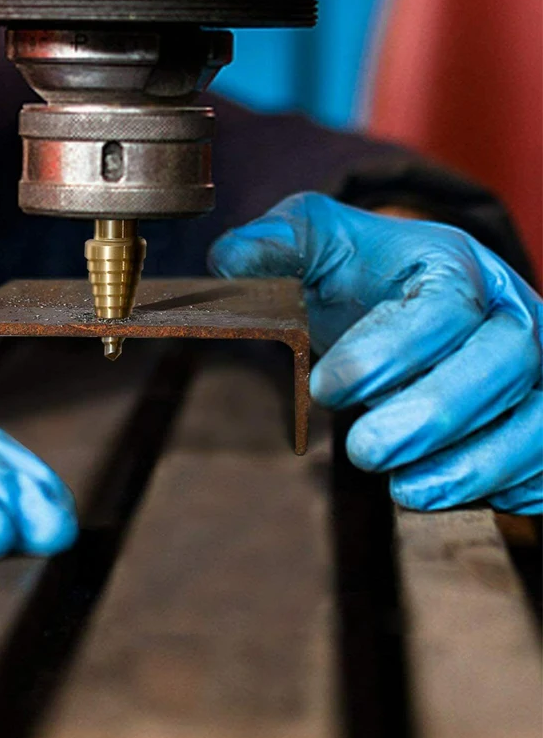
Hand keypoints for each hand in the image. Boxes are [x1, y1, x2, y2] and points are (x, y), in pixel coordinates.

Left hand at [209, 193, 541, 513]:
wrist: (402, 291)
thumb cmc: (357, 270)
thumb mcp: (313, 240)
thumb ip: (274, 245)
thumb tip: (226, 264)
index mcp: (453, 264)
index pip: (443, 307)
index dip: (389, 351)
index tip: (323, 388)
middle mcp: (508, 313)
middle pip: (508, 362)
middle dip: (436, 413)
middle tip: (364, 450)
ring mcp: (532, 369)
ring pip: (539, 419)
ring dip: (476, 463)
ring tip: (406, 490)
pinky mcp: (534, 415)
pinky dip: (516, 484)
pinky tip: (461, 497)